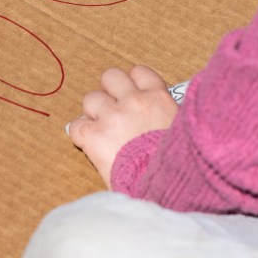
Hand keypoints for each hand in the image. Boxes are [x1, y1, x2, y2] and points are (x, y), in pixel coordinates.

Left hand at [67, 65, 177, 187]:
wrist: (166, 185)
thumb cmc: (177, 165)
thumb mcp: (181, 131)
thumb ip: (168, 117)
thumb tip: (160, 118)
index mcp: (158, 98)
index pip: (140, 72)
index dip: (133, 83)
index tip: (132, 95)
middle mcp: (134, 101)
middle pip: (111, 76)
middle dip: (108, 91)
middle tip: (112, 109)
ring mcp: (112, 116)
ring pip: (90, 98)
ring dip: (93, 112)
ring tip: (101, 129)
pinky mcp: (94, 136)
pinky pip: (76, 126)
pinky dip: (80, 134)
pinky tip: (89, 144)